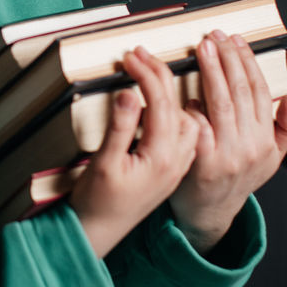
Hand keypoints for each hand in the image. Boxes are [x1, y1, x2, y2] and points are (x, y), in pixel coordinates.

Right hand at [69, 46, 199, 257]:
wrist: (100, 232)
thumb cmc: (97, 201)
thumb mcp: (103, 162)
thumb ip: (120, 126)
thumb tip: (132, 92)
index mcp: (161, 157)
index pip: (160, 102)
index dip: (146, 73)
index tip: (132, 56)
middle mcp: (176, 160)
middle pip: (177, 105)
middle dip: (161, 75)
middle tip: (142, 54)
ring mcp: (177, 164)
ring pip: (189, 118)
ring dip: (177, 91)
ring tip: (161, 70)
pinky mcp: (172, 167)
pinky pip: (187, 132)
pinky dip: (182, 109)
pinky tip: (172, 101)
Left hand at [169, 31, 286, 253]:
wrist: (210, 212)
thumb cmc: (236, 178)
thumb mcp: (270, 159)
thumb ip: (286, 130)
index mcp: (266, 140)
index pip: (261, 91)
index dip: (248, 62)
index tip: (237, 41)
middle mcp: (250, 146)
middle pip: (241, 92)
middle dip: (228, 58)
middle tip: (216, 36)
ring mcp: (226, 155)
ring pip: (220, 102)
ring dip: (211, 71)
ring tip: (203, 48)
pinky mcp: (201, 162)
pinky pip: (198, 125)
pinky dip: (193, 106)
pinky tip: (188, 90)